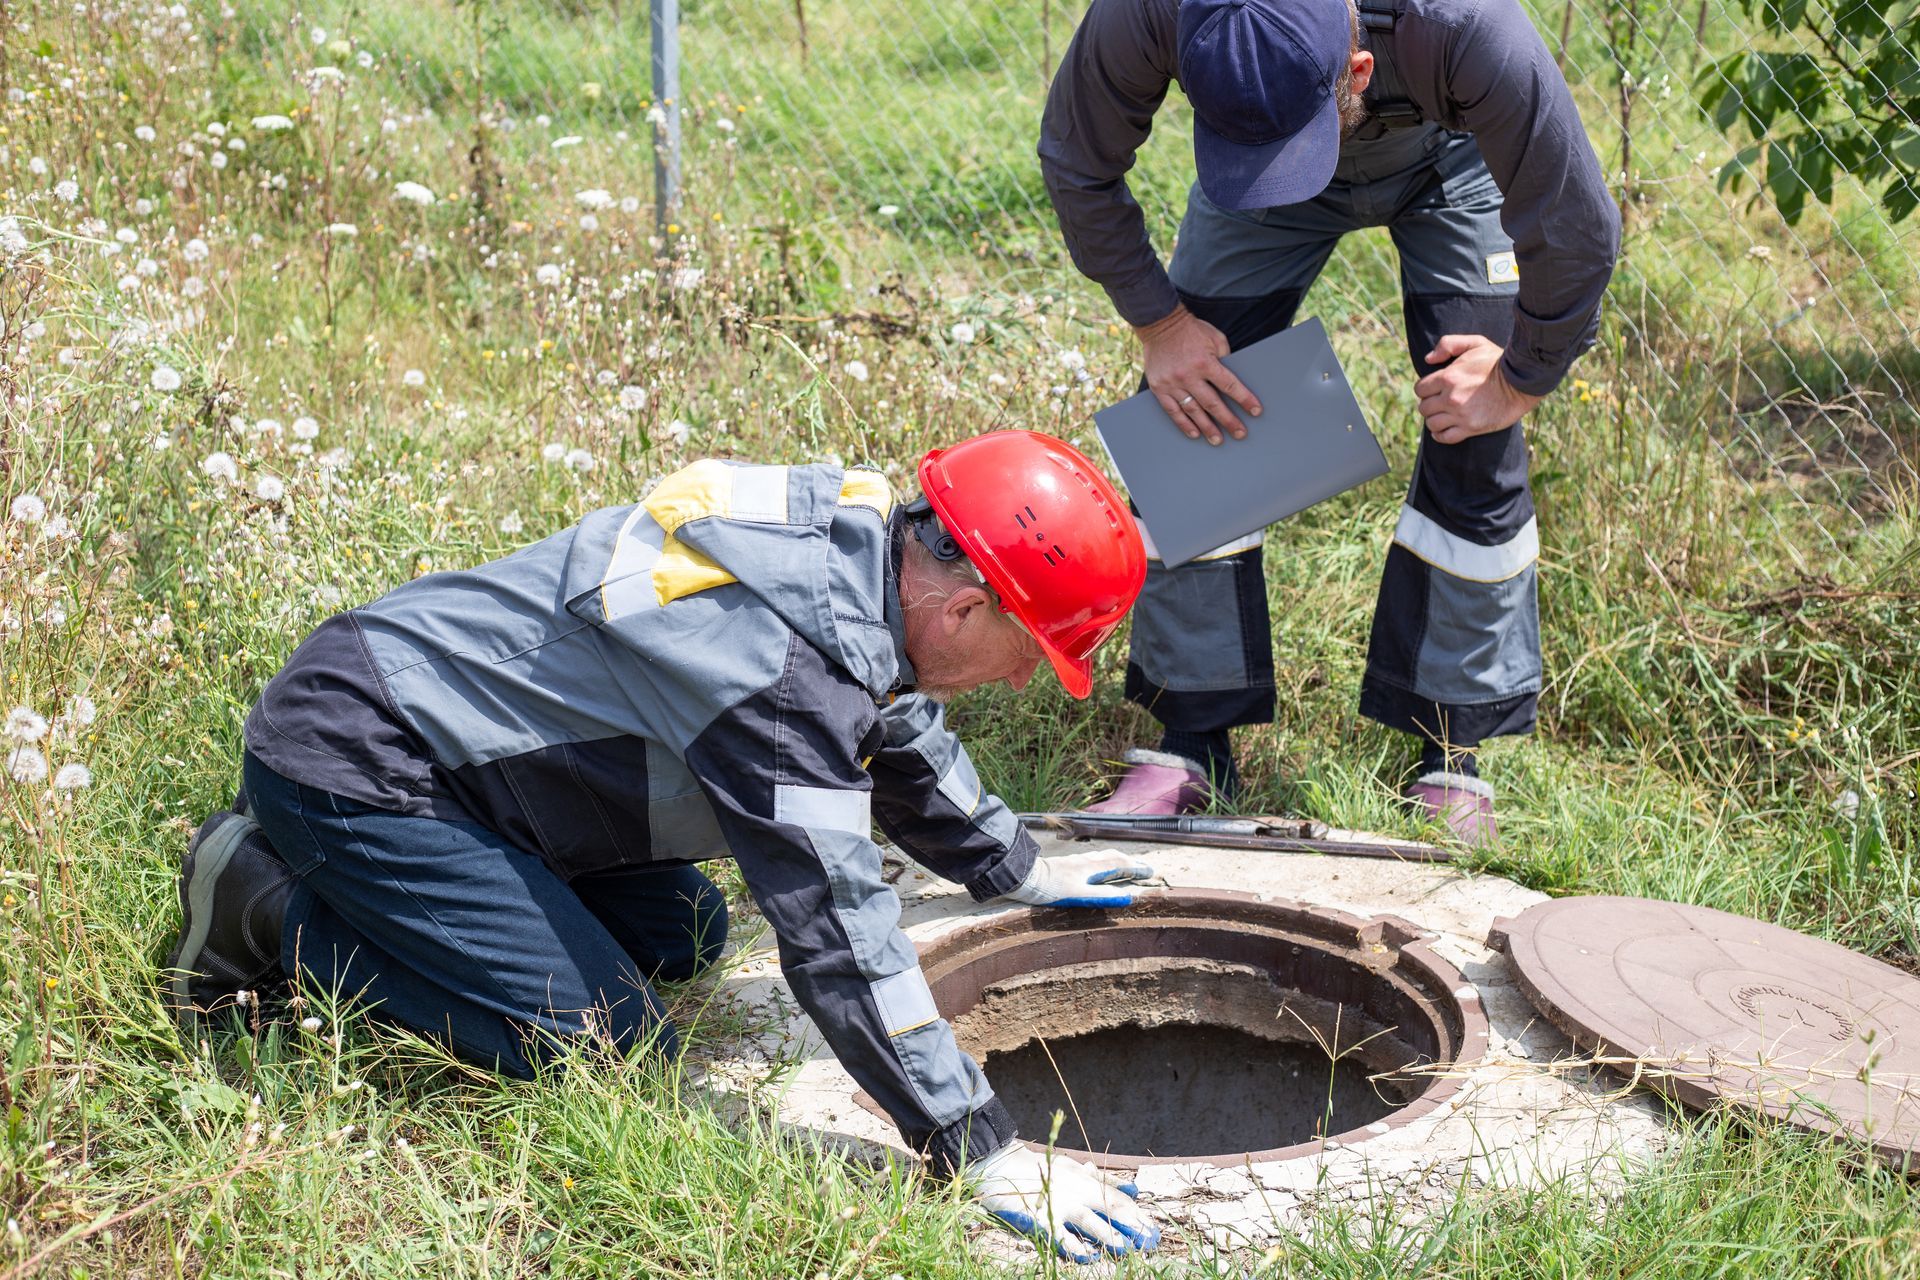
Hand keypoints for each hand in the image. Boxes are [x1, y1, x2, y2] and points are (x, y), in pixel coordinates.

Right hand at [966, 1141, 1160, 1262]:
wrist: (999, 1164)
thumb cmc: (1040, 1168)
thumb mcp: (1074, 1169)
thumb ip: (1103, 1180)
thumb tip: (1134, 1190)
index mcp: (1085, 1180)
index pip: (1118, 1198)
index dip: (1138, 1215)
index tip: (1155, 1231)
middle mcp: (1076, 1191)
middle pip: (1110, 1208)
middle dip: (1132, 1226)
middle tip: (1151, 1242)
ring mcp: (1058, 1204)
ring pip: (1089, 1221)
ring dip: (1108, 1237)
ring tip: (1127, 1250)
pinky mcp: (1038, 1216)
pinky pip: (1058, 1235)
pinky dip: (1073, 1247)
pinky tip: (1087, 1258)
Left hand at [1003, 849, 1153, 908]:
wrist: (1023, 876)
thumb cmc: (1049, 888)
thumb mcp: (1078, 895)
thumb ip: (1103, 896)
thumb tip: (1129, 897)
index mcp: (1091, 868)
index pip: (1120, 865)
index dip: (1136, 869)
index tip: (1150, 872)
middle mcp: (1085, 861)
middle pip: (1113, 858)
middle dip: (1130, 862)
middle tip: (1144, 868)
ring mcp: (1075, 861)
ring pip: (1102, 857)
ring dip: (1117, 860)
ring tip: (1125, 864)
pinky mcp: (1066, 864)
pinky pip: (1091, 859)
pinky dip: (1103, 861)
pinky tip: (1096, 865)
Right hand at [1136, 305, 1261, 445]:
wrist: (1160, 325)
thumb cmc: (1192, 331)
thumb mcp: (1215, 338)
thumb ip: (1225, 358)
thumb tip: (1232, 379)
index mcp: (1206, 362)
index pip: (1230, 386)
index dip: (1244, 400)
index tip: (1255, 411)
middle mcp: (1189, 375)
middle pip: (1213, 404)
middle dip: (1228, 421)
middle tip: (1240, 434)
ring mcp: (1173, 384)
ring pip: (1193, 411)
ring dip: (1207, 427)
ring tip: (1217, 440)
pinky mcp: (1159, 388)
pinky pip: (1172, 410)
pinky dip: (1183, 424)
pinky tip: (1194, 433)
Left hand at [1414, 334, 1543, 444]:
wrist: (1522, 382)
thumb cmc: (1498, 361)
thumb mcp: (1475, 343)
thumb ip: (1448, 344)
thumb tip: (1428, 359)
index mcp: (1448, 377)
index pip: (1420, 389)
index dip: (1425, 389)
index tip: (1434, 389)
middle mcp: (1451, 398)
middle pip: (1424, 408)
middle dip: (1429, 404)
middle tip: (1439, 401)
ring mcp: (1460, 415)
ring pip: (1432, 423)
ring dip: (1434, 419)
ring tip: (1443, 415)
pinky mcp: (1471, 428)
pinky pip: (1445, 437)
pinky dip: (1440, 435)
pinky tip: (1443, 429)